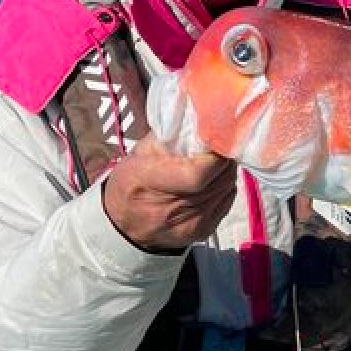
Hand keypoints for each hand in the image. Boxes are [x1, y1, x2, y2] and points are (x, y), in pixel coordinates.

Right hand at [102, 133, 236, 251]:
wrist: (123, 227)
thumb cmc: (130, 184)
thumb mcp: (139, 154)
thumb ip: (169, 135)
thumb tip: (199, 118)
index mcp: (150, 181)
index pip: (198, 174)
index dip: (215, 155)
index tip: (217, 138)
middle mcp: (172, 208)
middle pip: (218, 179)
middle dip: (224, 158)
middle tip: (219, 145)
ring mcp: (190, 223)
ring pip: (226, 187)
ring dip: (225, 171)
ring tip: (214, 162)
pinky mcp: (203, 231)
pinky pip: (227, 200)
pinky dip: (224, 186)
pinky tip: (212, 180)